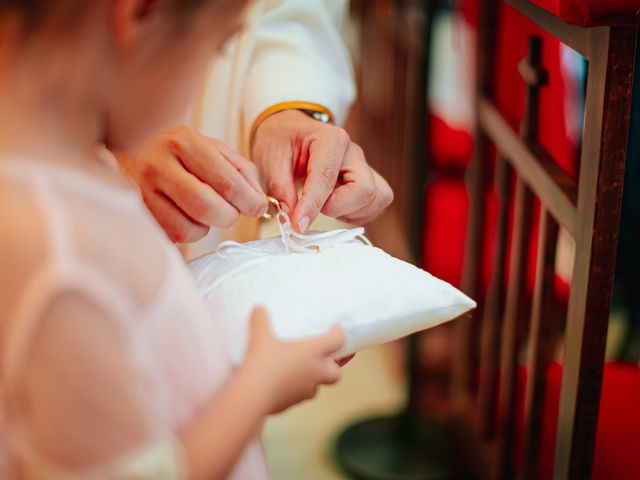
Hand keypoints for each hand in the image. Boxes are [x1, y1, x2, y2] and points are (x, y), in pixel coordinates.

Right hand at [115, 126, 267, 242]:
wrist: (121, 148)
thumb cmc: (174, 152)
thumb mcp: (207, 147)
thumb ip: (239, 169)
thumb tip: (261, 200)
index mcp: (183, 142)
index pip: (227, 181)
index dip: (249, 201)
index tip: (258, 208)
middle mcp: (159, 163)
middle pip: (208, 207)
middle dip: (229, 216)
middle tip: (231, 212)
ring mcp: (141, 190)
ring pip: (189, 228)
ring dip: (206, 227)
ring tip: (201, 211)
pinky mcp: (135, 213)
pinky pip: (172, 236)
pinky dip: (186, 232)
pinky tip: (182, 215)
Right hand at [242, 307, 343, 413]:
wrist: (253, 396)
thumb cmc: (262, 362)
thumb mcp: (259, 337)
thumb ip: (260, 321)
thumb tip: (258, 309)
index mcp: (314, 352)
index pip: (337, 340)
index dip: (339, 333)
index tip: (335, 328)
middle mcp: (315, 372)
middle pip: (336, 373)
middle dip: (334, 366)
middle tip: (323, 358)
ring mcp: (305, 390)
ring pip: (317, 387)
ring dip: (313, 380)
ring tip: (299, 371)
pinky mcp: (292, 404)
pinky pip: (299, 397)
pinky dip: (295, 391)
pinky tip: (281, 384)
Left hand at [252, 110, 392, 232]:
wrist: (291, 132)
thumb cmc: (282, 141)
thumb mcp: (270, 159)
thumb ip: (280, 188)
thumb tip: (290, 217)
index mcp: (330, 139)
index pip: (327, 178)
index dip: (313, 205)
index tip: (298, 225)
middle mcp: (354, 152)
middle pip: (365, 190)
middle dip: (337, 207)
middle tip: (312, 205)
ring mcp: (365, 167)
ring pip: (376, 199)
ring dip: (348, 211)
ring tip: (323, 204)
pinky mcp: (369, 182)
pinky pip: (374, 206)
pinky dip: (354, 214)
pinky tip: (334, 206)